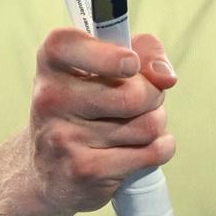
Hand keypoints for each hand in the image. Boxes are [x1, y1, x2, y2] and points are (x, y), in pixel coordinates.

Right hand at [24, 28, 177, 214]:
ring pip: (147, 125)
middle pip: (134, 93)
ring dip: (155, 124)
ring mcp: (63, 137)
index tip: (131, 64)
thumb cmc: (88, 105)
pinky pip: (150, 153)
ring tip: (135, 126)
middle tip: (142, 100)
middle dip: (154, 96)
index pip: (70, 44)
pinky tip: (140, 148)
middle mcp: (50, 98)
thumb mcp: (107, 65)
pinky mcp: (83, 171)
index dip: (111, 55)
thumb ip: (144, 51)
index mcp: (52, 62)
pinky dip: (160, 149)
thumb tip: (165, 77)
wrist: (52, 170)